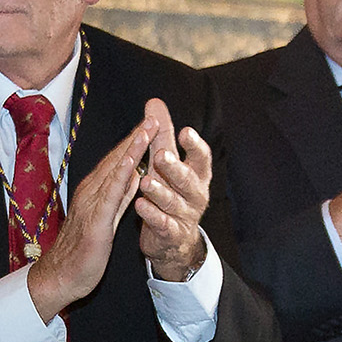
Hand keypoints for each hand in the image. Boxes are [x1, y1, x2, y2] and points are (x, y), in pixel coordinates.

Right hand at [23, 111, 154, 320]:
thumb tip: (133, 174)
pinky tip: (134, 161)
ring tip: (148, 128)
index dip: (135, 141)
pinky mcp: (96, 220)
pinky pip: (112, 192)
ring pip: (115, 170)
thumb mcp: (106, 217)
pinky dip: (122, 173)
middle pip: (118, 159)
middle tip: (154, 116)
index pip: (118, 161)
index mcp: (96, 191)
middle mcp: (92, 191)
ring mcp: (93, 203)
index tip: (151, 123)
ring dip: (132, 147)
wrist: (60, 276)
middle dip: (136, 136)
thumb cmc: (82, 250)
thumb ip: (119, 195)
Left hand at [131, 113, 214, 280]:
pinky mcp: (171, 233)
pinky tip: (139, 205)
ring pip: (173, 202)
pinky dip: (152, 215)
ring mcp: (184, 215)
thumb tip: (154, 102)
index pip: (201, 158)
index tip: (185, 132)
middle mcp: (195, 194)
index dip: (195, 146)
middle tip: (161, 155)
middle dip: (174, 167)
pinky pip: (163, 224)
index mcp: (197, 175)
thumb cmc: (172, 192)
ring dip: (160, 192)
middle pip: (187, 179)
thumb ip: (163, 134)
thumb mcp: (169, 162)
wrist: (175, 240)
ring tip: (145, 182)